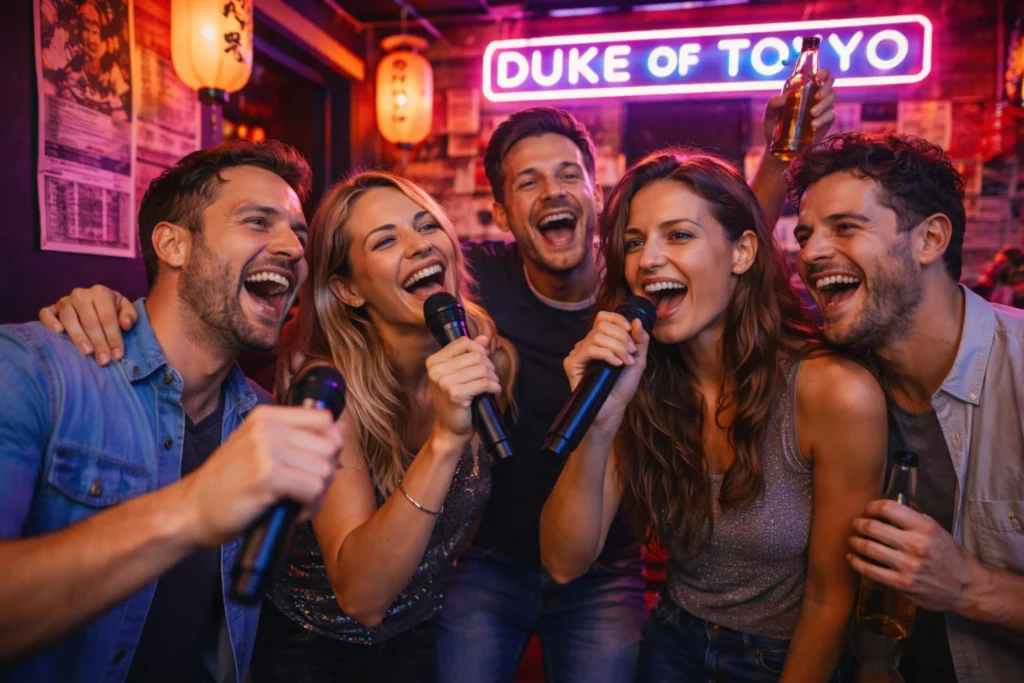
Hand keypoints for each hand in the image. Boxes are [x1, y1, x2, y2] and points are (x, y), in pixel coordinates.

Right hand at [39, 285, 137, 365]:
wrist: (93, 301)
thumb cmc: (111, 309)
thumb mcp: (125, 309)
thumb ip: (130, 315)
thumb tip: (126, 325)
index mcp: (101, 292)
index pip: (108, 317)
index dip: (113, 337)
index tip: (117, 355)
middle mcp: (81, 294)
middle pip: (89, 320)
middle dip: (98, 342)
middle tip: (103, 360)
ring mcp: (64, 301)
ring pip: (69, 318)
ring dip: (78, 336)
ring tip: (87, 352)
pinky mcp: (52, 308)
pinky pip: (46, 313)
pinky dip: (50, 321)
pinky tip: (58, 332)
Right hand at [183, 405, 343, 546]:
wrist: (190, 510)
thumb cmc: (228, 485)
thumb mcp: (258, 448)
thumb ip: (293, 439)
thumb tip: (339, 435)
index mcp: (267, 416)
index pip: (325, 419)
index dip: (329, 446)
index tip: (314, 467)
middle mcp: (267, 427)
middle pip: (330, 446)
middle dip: (325, 475)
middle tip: (305, 492)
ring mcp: (266, 448)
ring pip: (325, 470)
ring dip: (317, 494)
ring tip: (296, 503)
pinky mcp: (267, 475)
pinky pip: (313, 489)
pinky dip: (309, 507)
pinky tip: (292, 512)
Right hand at [426, 336, 500, 443]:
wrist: (450, 428)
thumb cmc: (456, 400)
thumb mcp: (460, 373)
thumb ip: (470, 354)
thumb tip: (484, 338)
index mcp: (434, 361)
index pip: (463, 342)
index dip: (478, 349)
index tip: (483, 360)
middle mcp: (436, 370)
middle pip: (475, 355)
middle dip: (488, 366)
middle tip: (489, 378)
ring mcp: (444, 382)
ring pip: (482, 368)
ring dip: (492, 377)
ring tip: (491, 385)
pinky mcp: (455, 394)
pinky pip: (484, 382)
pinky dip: (494, 387)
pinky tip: (493, 392)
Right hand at [564, 312, 649, 428]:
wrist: (613, 408)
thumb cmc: (622, 386)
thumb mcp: (637, 359)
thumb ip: (640, 340)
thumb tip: (636, 320)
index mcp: (600, 340)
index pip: (603, 317)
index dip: (617, 319)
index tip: (630, 330)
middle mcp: (587, 344)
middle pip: (602, 325)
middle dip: (621, 337)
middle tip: (630, 354)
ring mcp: (578, 353)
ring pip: (597, 336)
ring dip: (617, 347)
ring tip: (625, 362)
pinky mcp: (572, 363)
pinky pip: (590, 349)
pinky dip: (607, 354)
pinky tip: (615, 365)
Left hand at [763, 67, 836, 146]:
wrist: (781, 148)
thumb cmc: (774, 128)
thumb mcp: (769, 115)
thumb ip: (772, 104)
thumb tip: (783, 98)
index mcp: (803, 89)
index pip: (818, 75)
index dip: (822, 72)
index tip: (819, 77)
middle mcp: (815, 95)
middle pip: (830, 82)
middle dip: (826, 87)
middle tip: (816, 97)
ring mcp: (822, 108)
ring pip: (832, 97)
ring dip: (824, 103)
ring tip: (812, 113)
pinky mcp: (826, 121)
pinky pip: (831, 115)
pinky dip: (824, 118)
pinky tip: (814, 124)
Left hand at [847, 499, 974, 611]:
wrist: (967, 587)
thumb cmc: (950, 556)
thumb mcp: (937, 531)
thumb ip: (914, 520)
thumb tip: (888, 510)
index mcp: (925, 527)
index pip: (887, 508)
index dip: (871, 507)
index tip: (867, 510)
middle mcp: (916, 544)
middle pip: (873, 527)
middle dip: (858, 524)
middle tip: (855, 525)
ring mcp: (908, 565)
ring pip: (869, 548)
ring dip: (855, 541)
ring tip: (852, 539)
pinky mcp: (902, 584)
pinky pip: (871, 571)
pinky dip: (857, 562)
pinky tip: (852, 557)